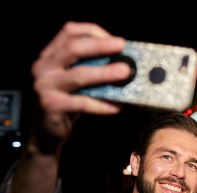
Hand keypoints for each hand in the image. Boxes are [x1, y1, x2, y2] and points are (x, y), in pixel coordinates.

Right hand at [32, 22, 131, 140]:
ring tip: (125, 72)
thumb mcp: (77, 78)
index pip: (70, 31)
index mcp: (50, 54)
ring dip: (105, 73)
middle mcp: (44, 66)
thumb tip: (125, 59)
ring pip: (79, 75)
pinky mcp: (52, 105)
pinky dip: (101, 105)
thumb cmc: (70, 99)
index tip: (117, 41)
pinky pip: (82, 103)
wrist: (50, 128)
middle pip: (73, 48)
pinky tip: (116, 106)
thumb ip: (92, 65)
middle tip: (121, 47)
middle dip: (100, 46)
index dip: (94, 32)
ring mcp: (45, 86)